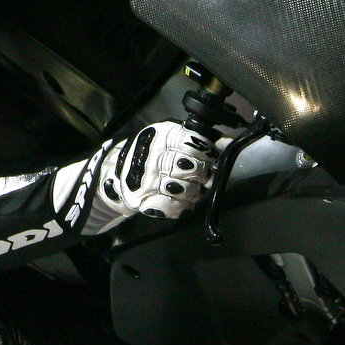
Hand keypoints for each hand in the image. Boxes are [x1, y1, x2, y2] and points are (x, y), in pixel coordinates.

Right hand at [95, 121, 218, 221]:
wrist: (117, 171)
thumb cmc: (151, 154)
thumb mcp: (171, 139)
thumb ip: (198, 141)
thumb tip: (227, 142)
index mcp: (163, 136)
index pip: (196, 145)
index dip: (207, 155)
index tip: (208, 159)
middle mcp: (154, 156)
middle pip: (194, 169)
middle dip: (202, 175)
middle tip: (198, 176)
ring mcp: (148, 179)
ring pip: (187, 190)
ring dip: (193, 193)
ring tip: (187, 188)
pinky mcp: (143, 200)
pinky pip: (173, 208)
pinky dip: (180, 207)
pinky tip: (178, 201)